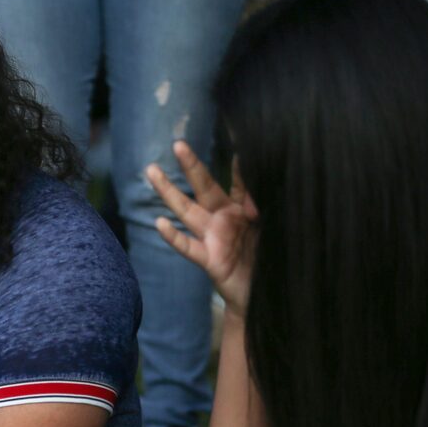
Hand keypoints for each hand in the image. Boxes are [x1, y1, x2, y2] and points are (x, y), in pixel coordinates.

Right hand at [146, 142, 258, 317]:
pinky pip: (188, 246)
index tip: (236, 132)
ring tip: (152, 172)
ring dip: (168, 192)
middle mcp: (223, 219)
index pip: (239, 179)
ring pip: (186, 211)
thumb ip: (266, 205)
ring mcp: (213, 238)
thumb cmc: (270, 261)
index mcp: (242, 209)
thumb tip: (260, 177)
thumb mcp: (275, 227)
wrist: (263, 295)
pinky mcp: (209, 259)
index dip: (237, 160)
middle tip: (177, 144)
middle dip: (190, 166)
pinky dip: (173, 236)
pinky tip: (160, 224)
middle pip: (203, 188)